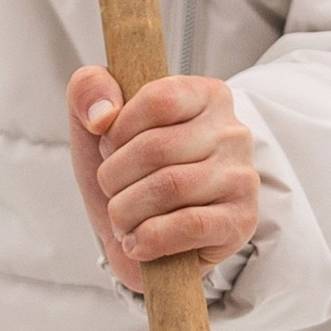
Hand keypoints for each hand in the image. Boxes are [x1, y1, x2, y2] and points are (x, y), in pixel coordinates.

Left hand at [67, 65, 260, 292]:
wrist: (145, 241)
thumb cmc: (129, 176)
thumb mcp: (98, 125)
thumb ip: (88, 89)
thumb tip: (102, 113)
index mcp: (206, 96)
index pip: (158, 99)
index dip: (119, 131)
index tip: (110, 149)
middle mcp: (232, 132)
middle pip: (156, 147)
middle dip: (114, 176)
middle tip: (112, 190)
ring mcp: (241, 177)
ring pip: (169, 187)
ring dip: (126, 211)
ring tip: (122, 218)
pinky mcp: (241, 220)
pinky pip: (188, 224)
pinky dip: (149, 238)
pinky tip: (138, 241)